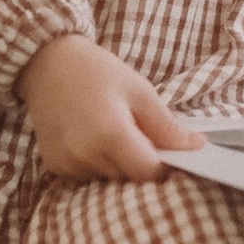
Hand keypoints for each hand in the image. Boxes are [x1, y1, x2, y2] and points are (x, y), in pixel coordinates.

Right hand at [24, 34, 201, 182]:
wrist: (47, 63)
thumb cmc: (96, 71)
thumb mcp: (139, 91)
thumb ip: (167, 126)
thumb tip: (197, 147)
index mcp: (111, 134)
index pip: (149, 173)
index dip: (165, 166)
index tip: (171, 153)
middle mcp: (85, 155)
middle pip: (129, 178)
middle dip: (141, 163)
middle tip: (140, 135)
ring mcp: (67, 164)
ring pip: (109, 180)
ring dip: (119, 165)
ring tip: (113, 132)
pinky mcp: (55, 166)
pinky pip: (88, 176)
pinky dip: (98, 164)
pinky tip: (94, 139)